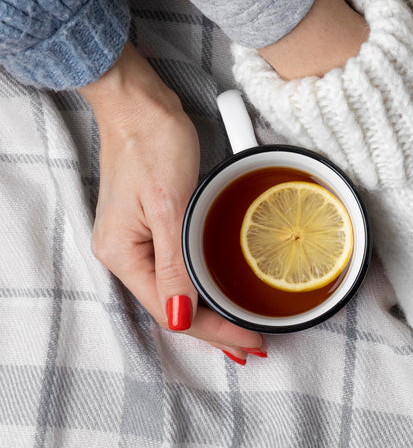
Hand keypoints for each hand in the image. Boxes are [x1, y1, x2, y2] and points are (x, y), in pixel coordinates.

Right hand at [79, 44, 264, 363]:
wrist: (140, 103)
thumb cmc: (152, 142)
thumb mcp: (170, 205)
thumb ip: (175, 264)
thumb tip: (181, 316)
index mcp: (122, 254)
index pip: (172, 310)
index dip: (213, 331)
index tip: (249, 341)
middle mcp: (125, 254)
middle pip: (173, 307)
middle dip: (214, 330)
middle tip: (254, 344)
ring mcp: (137, 240)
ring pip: (177, 291)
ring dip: (209, 312)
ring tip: (241, 330)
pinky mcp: (152, 226)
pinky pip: (178, 269)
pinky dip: (202, 286)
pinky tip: (220, 295)